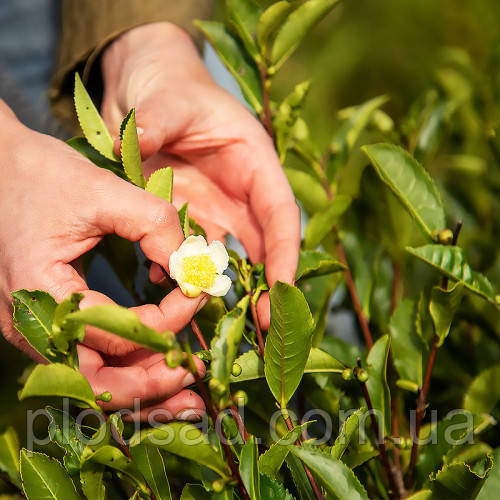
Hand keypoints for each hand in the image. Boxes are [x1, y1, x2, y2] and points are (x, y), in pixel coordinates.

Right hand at [0, 100, 204, 418]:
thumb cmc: (41, 175)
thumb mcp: (102, 190)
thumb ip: (154, 224)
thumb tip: (192, 268)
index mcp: (41, 292)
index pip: (117, 332)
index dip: (169, 320)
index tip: (199, 293)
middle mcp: (31, 325)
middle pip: (98, 381)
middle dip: (153, 384)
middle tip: (196, 375)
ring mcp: (35, 329)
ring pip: (92, 380)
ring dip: (140, 387)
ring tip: (185, 393)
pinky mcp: (45, 323)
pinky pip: (86, 360)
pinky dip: (123, 370)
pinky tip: (154, 369)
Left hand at [101, 22, 300, 327]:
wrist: (147, 88)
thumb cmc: (169, 87)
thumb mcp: (167, 99)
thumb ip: (157, 123)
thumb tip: (132, 145)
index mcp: (254, 163)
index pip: (280, 213)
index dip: (286, 253)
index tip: (282, 290)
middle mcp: (239, 192)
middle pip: (263, 245)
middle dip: (265, 285)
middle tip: (264, 326)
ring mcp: (213, 207)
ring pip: (226, 255)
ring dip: (221, 286)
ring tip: (213, 317)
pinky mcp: (186, 216)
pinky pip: (188, 251)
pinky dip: (179, 270)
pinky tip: (164, 284)